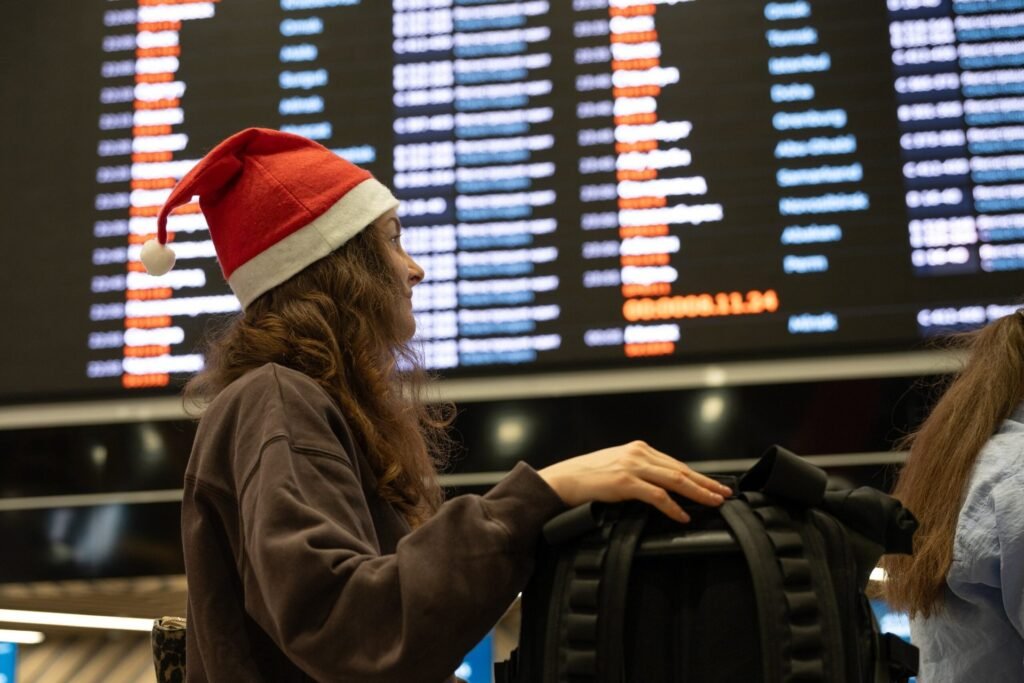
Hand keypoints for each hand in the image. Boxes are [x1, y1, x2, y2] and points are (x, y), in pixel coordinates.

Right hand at [537, 441, 731, 522]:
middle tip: (725, 493)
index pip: (675, 464)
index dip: (698, 476)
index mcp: (637, 449)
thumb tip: (660, 489)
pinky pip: (656, 495)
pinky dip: (673, 506)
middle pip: (681, 470)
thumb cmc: (585, 479)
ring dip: (698, 492)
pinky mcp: (624, 482)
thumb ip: (637, 474)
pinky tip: (683, 515)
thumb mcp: (615, 468)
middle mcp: (638, 453)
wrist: (560, 481)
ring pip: (675, 479)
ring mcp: (632, 466)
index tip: (714, 485)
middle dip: (706, 483)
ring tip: (714, 502)